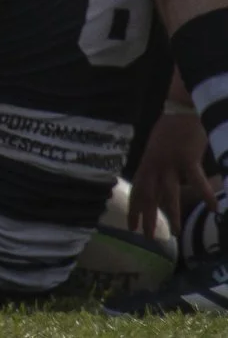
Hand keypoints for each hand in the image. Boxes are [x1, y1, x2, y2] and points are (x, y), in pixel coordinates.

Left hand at [131, 109, 209, 235]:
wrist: (181, 108)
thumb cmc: (172, 129)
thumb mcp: (157, 149)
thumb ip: (156, 166)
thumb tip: (157, 183)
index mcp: (147, 163)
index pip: (137, 190)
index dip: (134, 208)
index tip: (131, 226)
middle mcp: (154, 165)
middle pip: (148, 195)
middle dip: (147, 217)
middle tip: (146, 237)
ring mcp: (170, 162)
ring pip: (168, 192)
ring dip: (171, 213)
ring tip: (175, 232)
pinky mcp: (187, 157)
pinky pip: (196, 179)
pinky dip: (205, 193)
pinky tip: (213, 207)